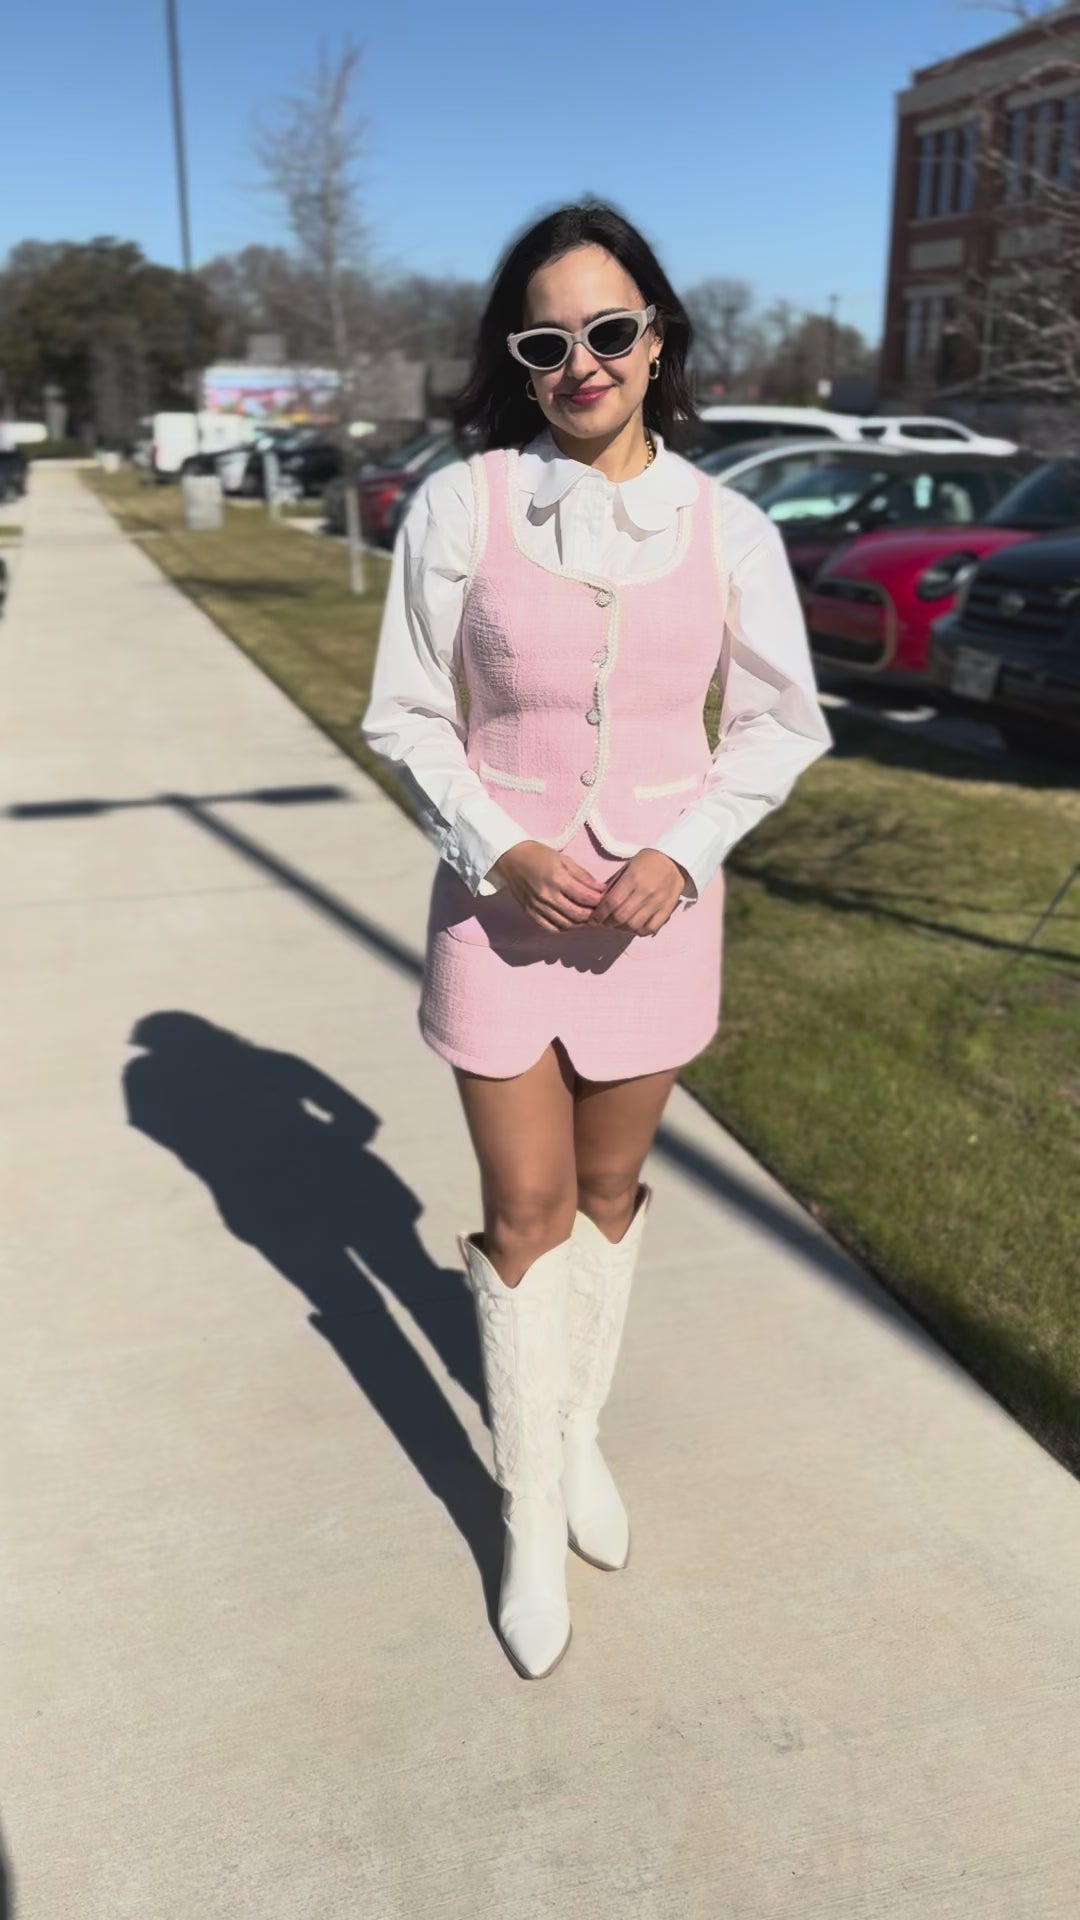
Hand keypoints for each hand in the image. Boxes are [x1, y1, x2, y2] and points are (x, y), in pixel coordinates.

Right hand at [489, 841, 607, 931]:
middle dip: (592, 914)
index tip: (604, 898)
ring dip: (579, 923)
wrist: (510, 858)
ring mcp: (538, 906)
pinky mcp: (530, 913)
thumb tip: (601, 889)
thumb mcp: (564, 859)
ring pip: (566, 924)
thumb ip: (583, 875)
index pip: (585, 897)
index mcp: (557, 878)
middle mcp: (547, 895)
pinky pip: (551, 928)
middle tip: (597, 909)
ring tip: (585, 915)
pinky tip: (569, 920)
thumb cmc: (538, 855)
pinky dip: (564, 927)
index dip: (599, 900)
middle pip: (577, 914)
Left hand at [587, 849, 687, 936]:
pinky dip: (639, 931)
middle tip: (603, 922)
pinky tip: (633, 927)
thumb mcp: (628, 867)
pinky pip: (650, 928)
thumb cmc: (648, 861)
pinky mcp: (667, 910)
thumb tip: (599, 904)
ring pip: (634, 925)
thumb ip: (615, 885)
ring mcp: (657, 902)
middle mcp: (645, 892)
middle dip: (607, 923)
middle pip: (620, 917)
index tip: (593, 919)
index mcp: (633, 878)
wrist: (675, 860)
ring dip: (621, 929)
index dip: (599, 914)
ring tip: (617, 925)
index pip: (611, 902)